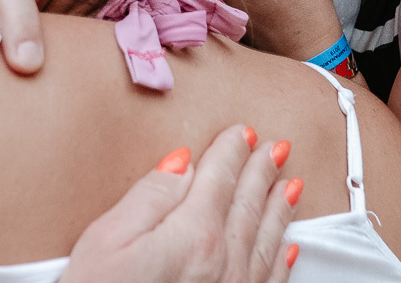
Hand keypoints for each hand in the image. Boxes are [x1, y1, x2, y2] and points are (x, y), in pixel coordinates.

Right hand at [62, 125, 300, 282]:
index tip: (241, 133)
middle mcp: (223, 261)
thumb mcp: (108, 239)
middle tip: (276, 147)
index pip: (218, 179)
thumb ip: (150, 196)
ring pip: (267, 238)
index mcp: (192, 234)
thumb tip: (182, 163)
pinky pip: (271, 279)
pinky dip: (283, 257)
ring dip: (279, 207)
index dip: (230, 152)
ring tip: (292, 183)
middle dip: (262, 171)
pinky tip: (288, 244)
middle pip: (247, 204)